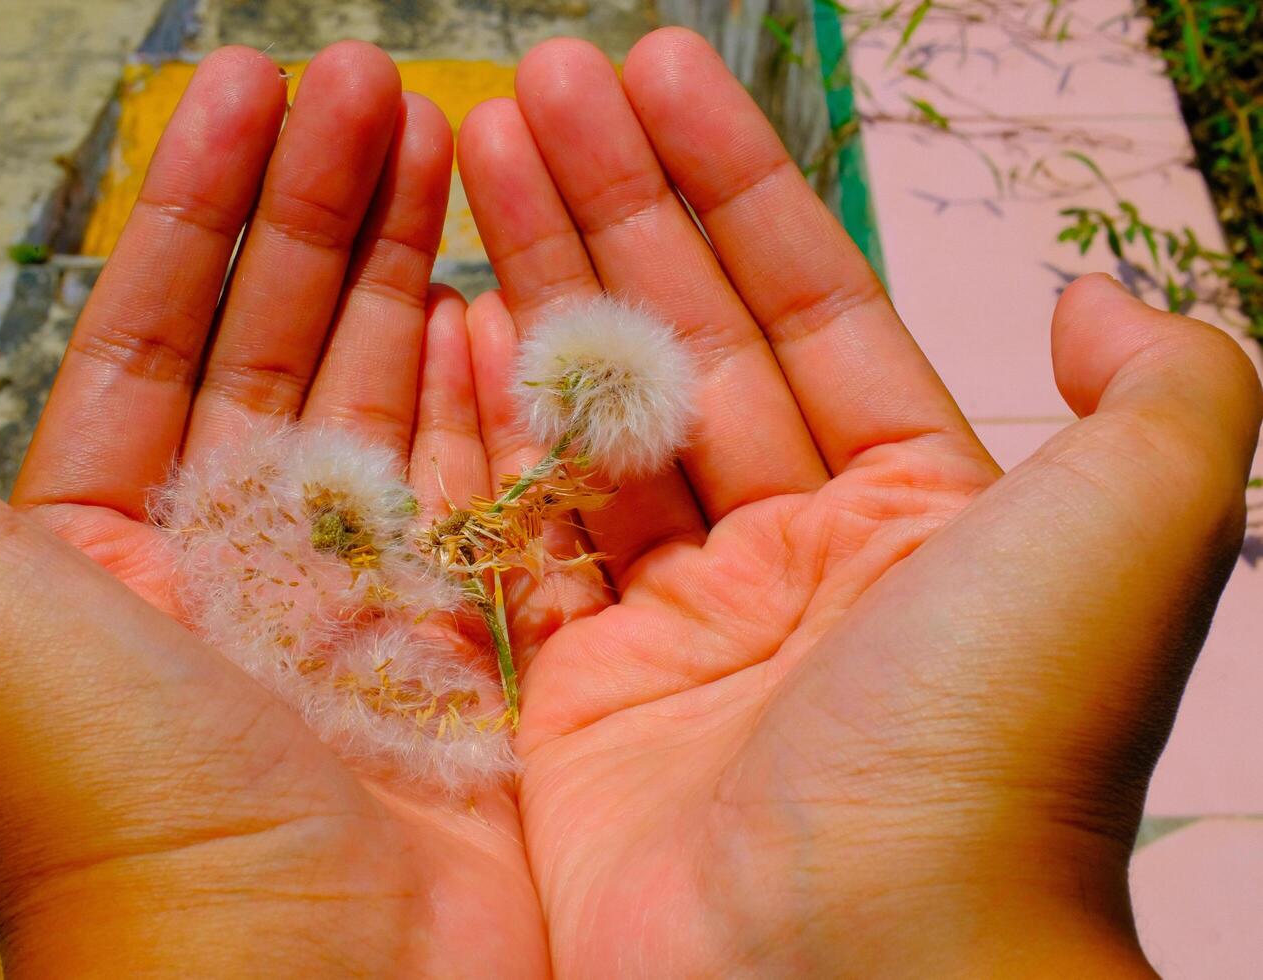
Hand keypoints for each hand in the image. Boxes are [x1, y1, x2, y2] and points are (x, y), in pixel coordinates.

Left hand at [0, 45, 547, 974]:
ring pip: (387, 397)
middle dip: (324, 205)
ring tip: (449, 142)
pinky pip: (482, 489)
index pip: (154, 328)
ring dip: (413, 268)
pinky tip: (507, 296)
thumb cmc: (105, 794)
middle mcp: (229, 566)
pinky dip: (496, 392)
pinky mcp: (462, 648)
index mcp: (100, 547)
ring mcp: (356, 604)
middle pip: (282, 341)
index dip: (199, 200)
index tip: (251, 86)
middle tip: (375, 85)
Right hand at [456, 28, 1261, 975]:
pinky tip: (444, 316)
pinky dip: (481, 429)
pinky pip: (522, 534)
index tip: (659, 73)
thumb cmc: (998, 747)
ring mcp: (680, 627)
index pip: (810, 305)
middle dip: (613, 201)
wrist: (856, 974)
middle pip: (687, 341)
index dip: (734, 181)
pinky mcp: (576, 696)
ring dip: (540, 281)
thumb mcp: (1137, 532)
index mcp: (921, 513)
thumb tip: (1095, 297)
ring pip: (594, 420)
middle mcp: (797, 561)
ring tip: (475, 150)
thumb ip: (1159, 391)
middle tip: (535, 85)